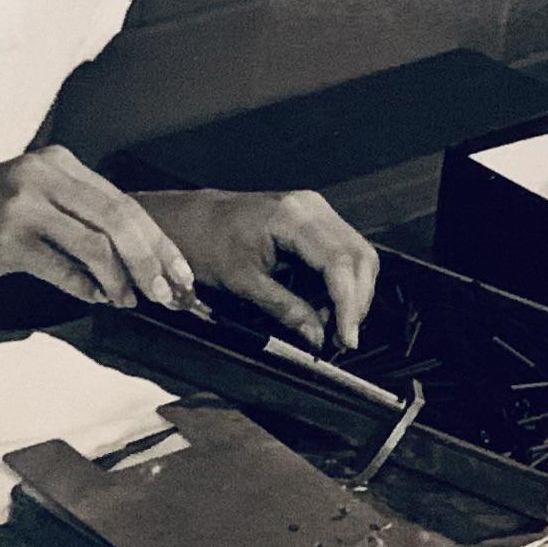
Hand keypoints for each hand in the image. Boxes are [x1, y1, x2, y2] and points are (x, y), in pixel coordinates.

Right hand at [0, 146, 195, 310]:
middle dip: (152, 262)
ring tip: (129, 301)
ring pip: (97, 244)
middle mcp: (44, 174)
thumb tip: (138, 261)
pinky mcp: (6, 236)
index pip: (125, 202)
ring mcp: (24, 203)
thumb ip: (82, 220)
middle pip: (119, 220)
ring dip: (120, 280)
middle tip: (168, 296)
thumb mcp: (35, 204)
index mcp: (58, 161)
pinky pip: (63, 267)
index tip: (181, 274)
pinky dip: (84, 288)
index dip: (159, 242)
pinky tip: (94, 298)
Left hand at [143, 187, 378, 349]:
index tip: (346, 339)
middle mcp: (312, 207)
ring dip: (350, 295)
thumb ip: (285, 310)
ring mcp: (315, 211)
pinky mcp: (313, 221)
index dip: (348, 305)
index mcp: (294, 217)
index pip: (340, 263)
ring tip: (328, 326)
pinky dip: (338, 284)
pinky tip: (322, 307)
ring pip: (357, 257)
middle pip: (359, 258)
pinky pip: (341, 253)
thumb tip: (316, 338)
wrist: (189, 220)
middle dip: (355, 302)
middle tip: (341, 340)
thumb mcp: (243, 283)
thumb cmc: (206, 244)